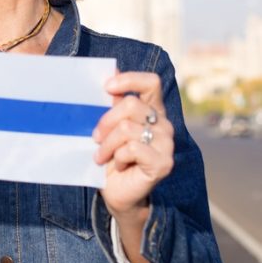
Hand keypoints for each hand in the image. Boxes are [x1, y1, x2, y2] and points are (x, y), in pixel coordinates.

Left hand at [93, 72, 174, 216]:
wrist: (117, 191)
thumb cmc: (111, 156)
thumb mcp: (108, 126)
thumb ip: (111, 103)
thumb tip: (110, 71)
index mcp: (152, 110)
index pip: (151, 82)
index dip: (130, 80)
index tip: (107, 87)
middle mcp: (164, 124)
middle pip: (131, 104)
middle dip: (105, 120)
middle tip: (95, 137)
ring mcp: (166, 143)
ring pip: (127, 128)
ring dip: (107, 144)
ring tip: (101, 155)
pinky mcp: (163, 163)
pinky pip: (133, 148)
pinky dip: (118, 156)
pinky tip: (118, 164)